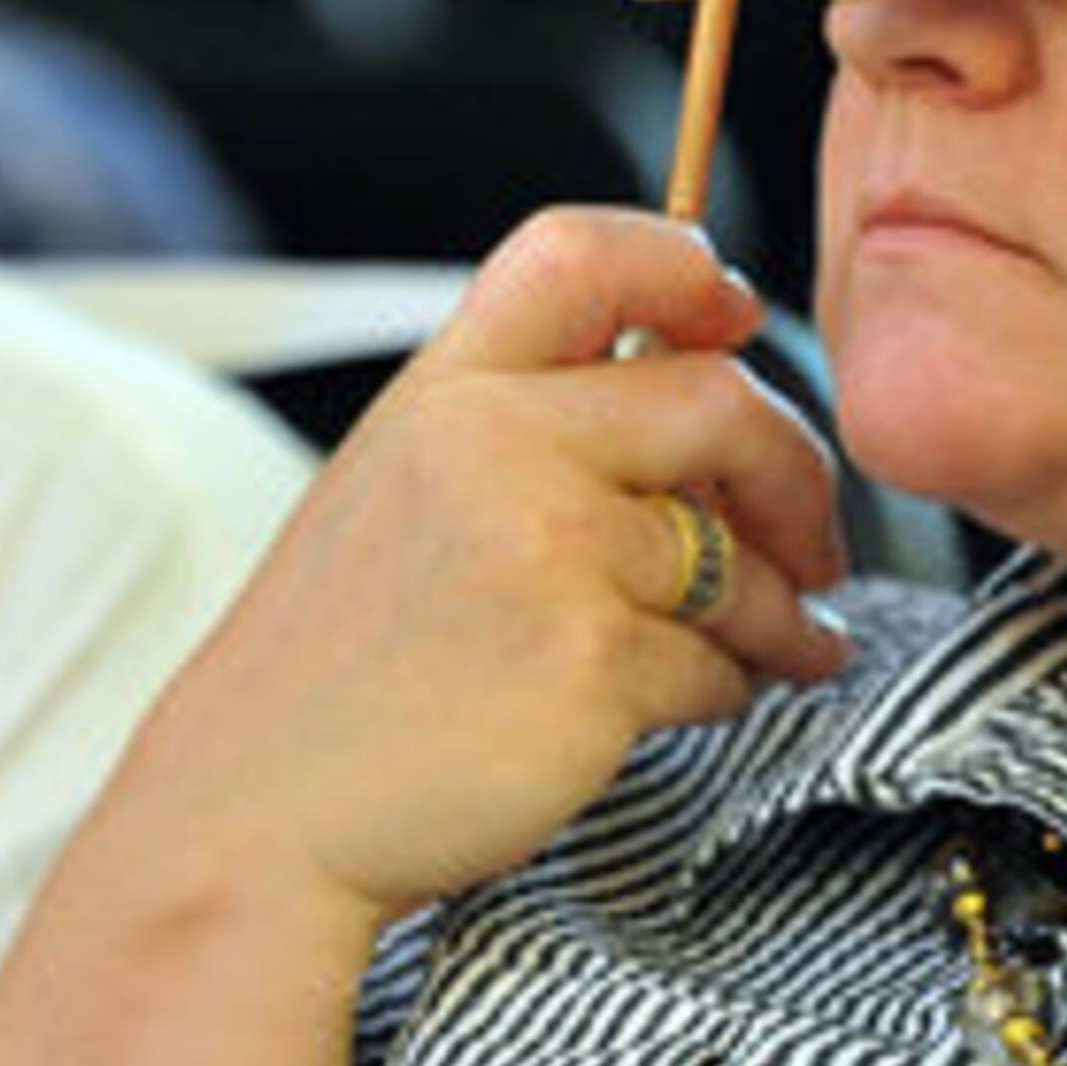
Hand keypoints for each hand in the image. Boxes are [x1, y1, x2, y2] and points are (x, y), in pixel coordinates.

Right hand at [115, 206, 850, 932]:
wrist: (256, 812)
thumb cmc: (333, 670)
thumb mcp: (395, 492)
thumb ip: (520, 429)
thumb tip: (706, 403)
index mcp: (443, 393)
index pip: (578, 253)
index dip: (682, 266)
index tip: (734, 315)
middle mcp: (494, 448)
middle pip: (717, 400)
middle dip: (793, 473)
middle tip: (810, 536)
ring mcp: (546, 550)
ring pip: (739, 555)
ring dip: (779, 609)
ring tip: (776, 642)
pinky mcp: (591, 661)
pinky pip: (722, 662)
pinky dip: (728, 690)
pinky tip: (688, 704)